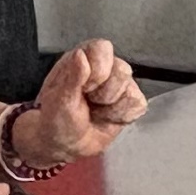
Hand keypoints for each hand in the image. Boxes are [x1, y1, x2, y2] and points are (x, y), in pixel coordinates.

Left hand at [21, 39, 146, 166]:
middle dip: (104, 93)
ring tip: (96, 111)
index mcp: (83, 57)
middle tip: (89, 102)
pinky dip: (122, 117)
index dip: (97, 69)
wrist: (65, 145)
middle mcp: (105, 66)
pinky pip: (139, 105)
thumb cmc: (57, 119)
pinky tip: (108, 118)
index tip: (84, 88)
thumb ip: (71, 77)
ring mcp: (120, 84)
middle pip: (122, 70)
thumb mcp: (58, 100)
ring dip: (111, 108)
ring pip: (131, 89)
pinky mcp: (131, 102)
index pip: (102, 48)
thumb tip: (81, 55)